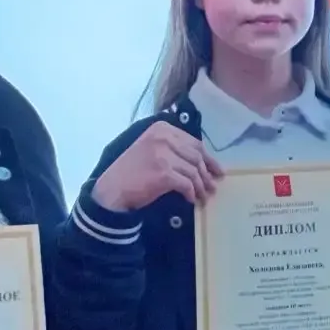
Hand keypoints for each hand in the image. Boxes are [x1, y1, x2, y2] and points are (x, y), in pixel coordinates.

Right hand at [91, 123, 223, 211]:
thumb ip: (172, 148)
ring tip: (204, 197)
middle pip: (197, 156)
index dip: (208, 158)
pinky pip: (187, 184)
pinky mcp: (164, 173)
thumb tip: (201, 161)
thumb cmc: (131, 171)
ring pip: (194, 171)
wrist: (112, 189)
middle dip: (207, 174)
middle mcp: (163, 138)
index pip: (194, 143)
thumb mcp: (150, 149)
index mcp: (162, 129)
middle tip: (213, 187)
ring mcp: (163, 154)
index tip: (217, 170)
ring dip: (201, 187)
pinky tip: (191, 200)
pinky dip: (192, 193)